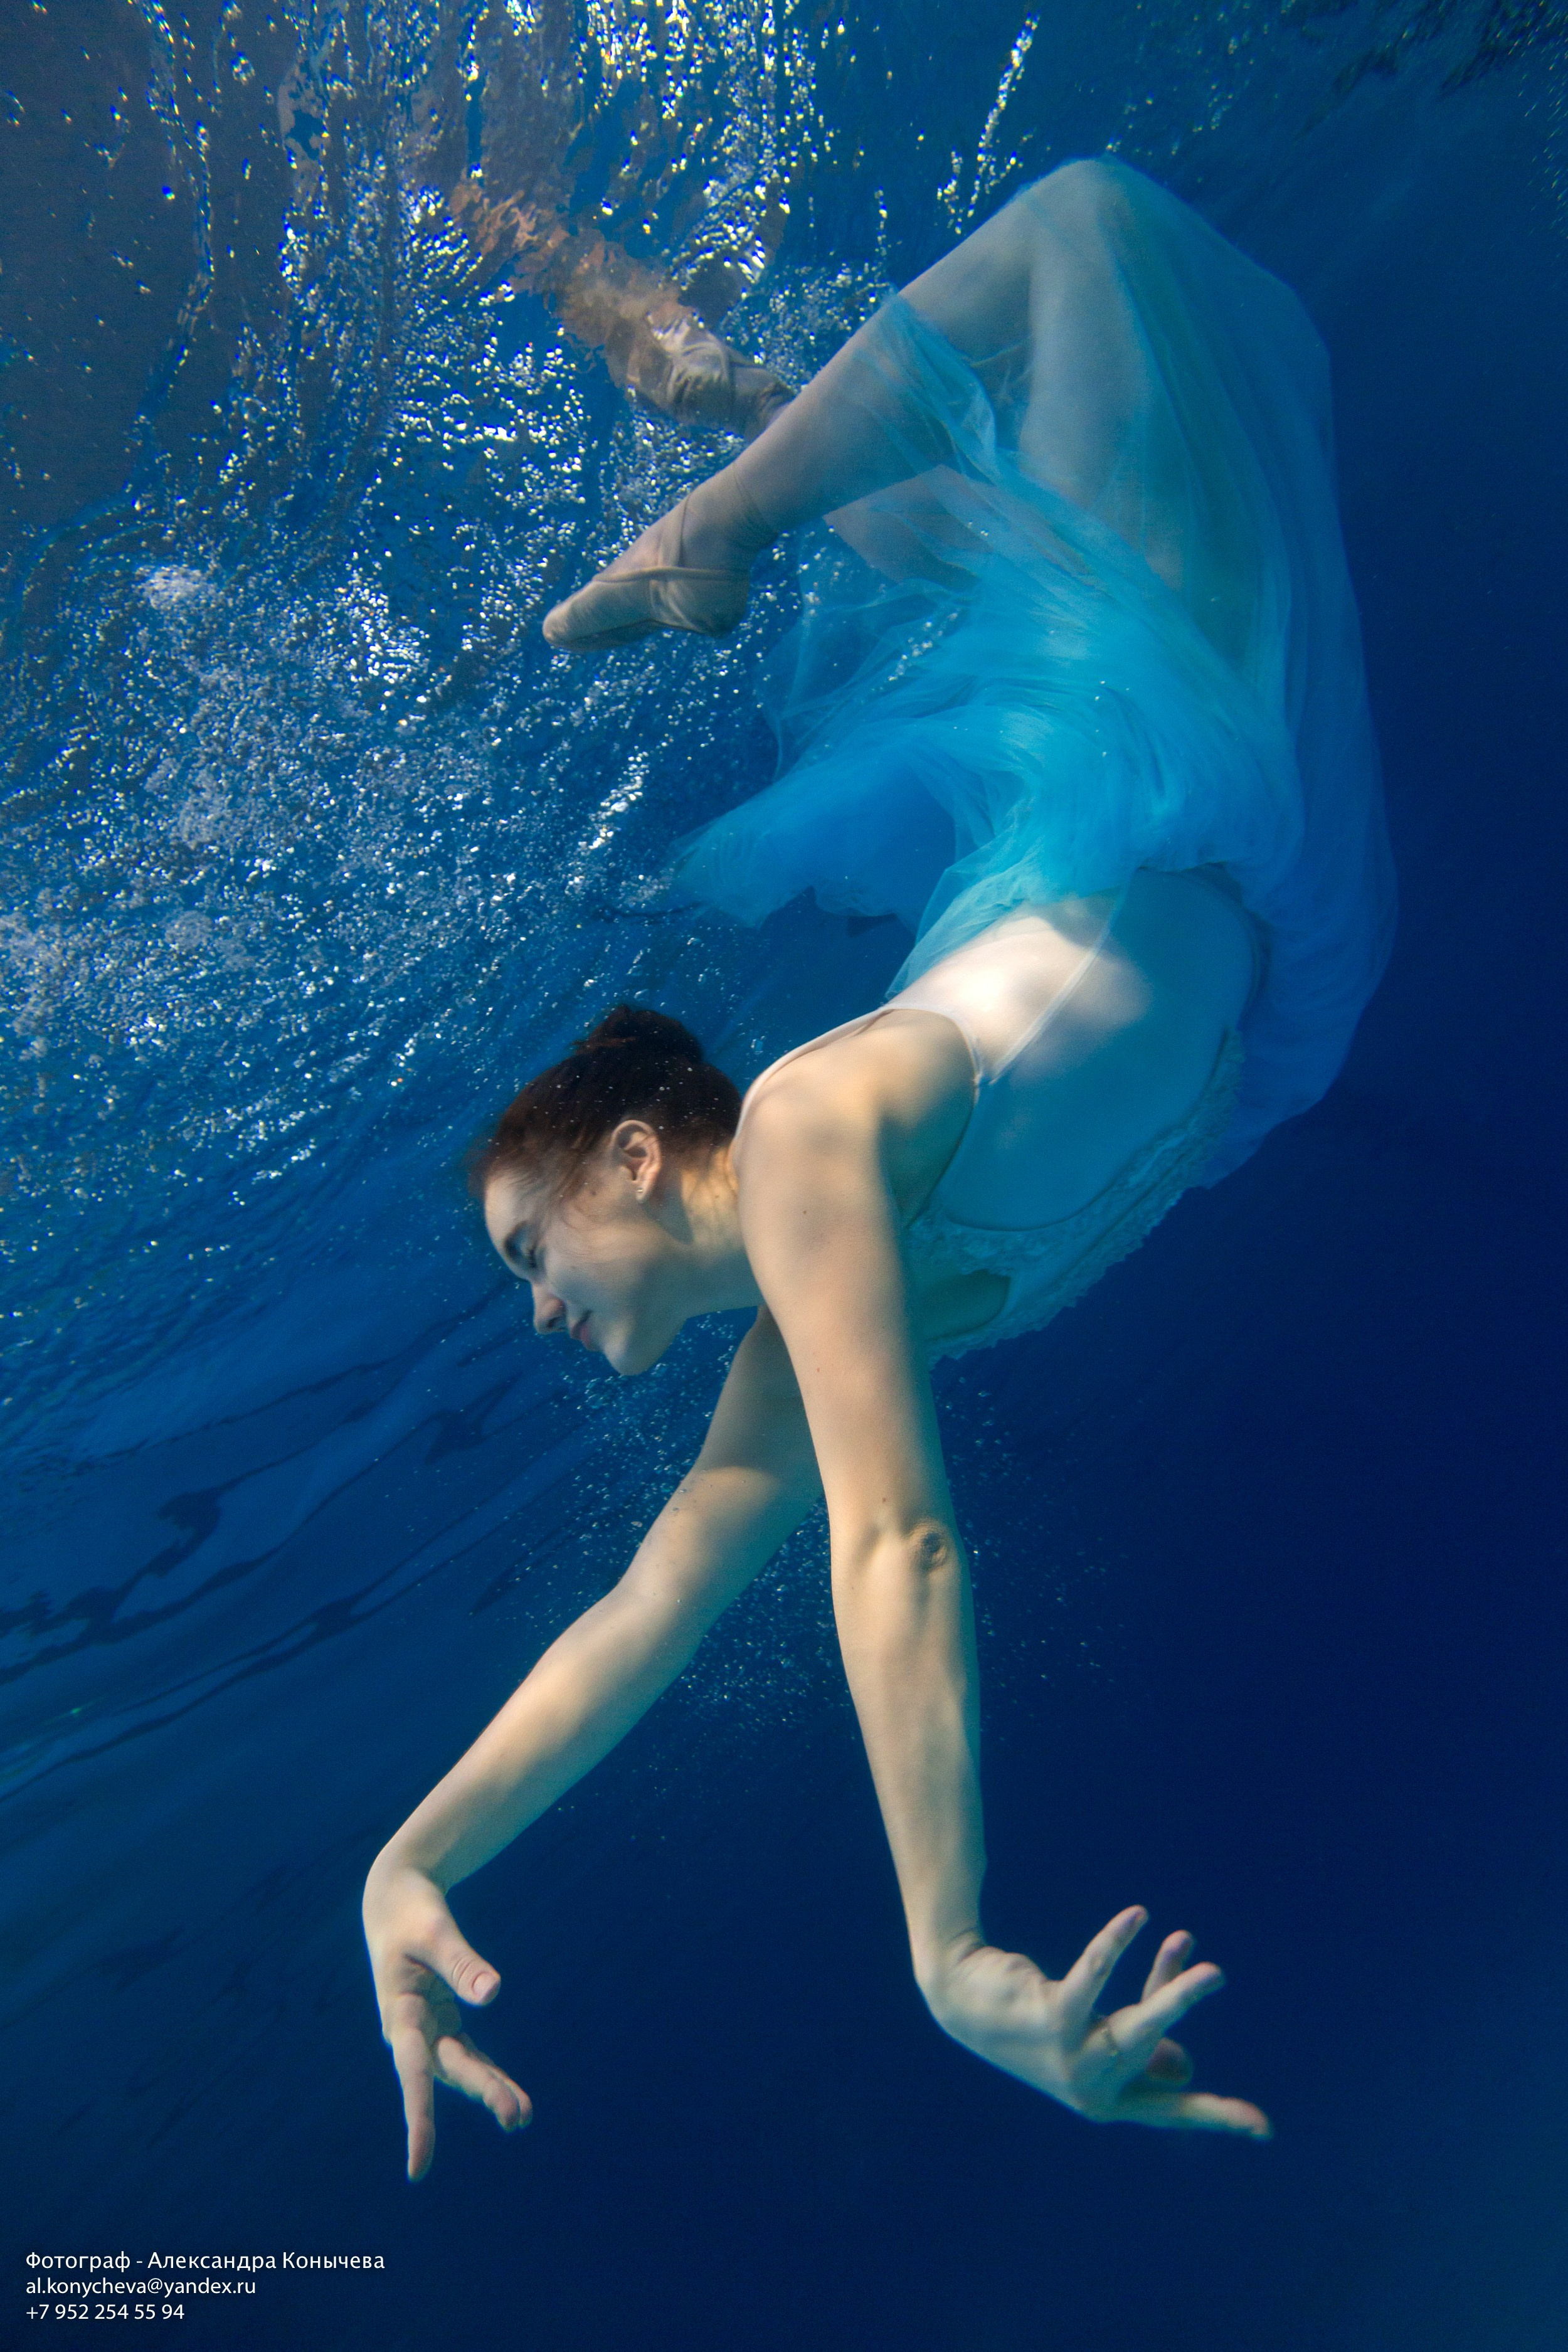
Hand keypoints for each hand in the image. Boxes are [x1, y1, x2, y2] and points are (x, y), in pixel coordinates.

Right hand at [362, 1858, 531, 2179]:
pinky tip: (512, 2095)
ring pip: (460, 2068)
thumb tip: (493, 1994)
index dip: (418, 2118)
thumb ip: (461, 1963)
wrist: (395, 1899)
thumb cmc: (411, 1912)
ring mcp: (426, 2029)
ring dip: (489, 2089)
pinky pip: (467, 2054)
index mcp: (400, 2013)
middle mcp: (410, 2031)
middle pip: (448, 2070)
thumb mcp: (435, 1931)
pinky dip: (488, 2072)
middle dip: (482, 2091)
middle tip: (518, 2116)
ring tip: (523, 2115)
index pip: (413, 2072)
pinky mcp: (441, 2022)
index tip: (419, 2165)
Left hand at [922, 1906, 1270, 2135]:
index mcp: (1108, 2100)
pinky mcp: (1051, 2019)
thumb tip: (1184, 2068)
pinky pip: (1094, 1976)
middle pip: (1157, 2048)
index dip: (1220, 2115)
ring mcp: (1070, 2058)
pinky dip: (1116, 1944)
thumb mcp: (1095, 2040)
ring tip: (1187, 1941)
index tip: (1266, 2128)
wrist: (964, 2000)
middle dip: (1183, 2008)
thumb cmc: (1041, 2021)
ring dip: (1166, 1987)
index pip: (1173, 2109)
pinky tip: (1135, 1917)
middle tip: (1216, 1974)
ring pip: (1135, 2024)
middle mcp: (1091, 2089)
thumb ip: (1141, 2045)